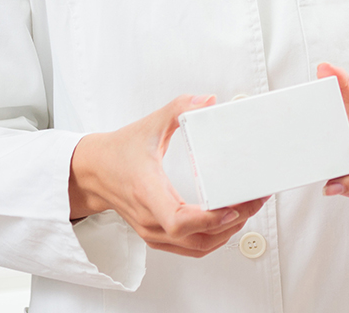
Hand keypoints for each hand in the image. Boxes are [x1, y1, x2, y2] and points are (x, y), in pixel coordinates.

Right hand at [68, 95, 268, 257]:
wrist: (93, 173)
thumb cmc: (118, 152)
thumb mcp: (150, 124)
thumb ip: (179, 109)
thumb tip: (208, 101)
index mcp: (147, 192)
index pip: (177, 220)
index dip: (207, 220)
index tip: (231, 208)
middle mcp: (150, 218)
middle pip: (195, 237)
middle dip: (231, 222)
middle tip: (255, 200)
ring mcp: (152, 232)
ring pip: (196, 247)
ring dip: (226, 233)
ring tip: (248, 209)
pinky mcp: (156, 235)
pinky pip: (190, 247)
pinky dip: (213, 239)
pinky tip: (228, 222)